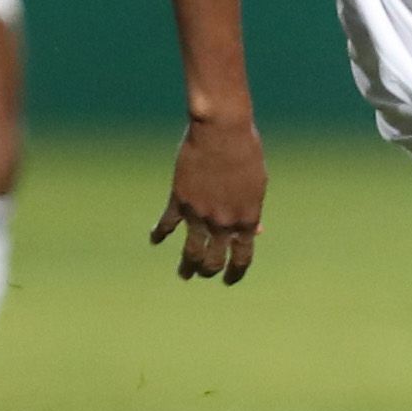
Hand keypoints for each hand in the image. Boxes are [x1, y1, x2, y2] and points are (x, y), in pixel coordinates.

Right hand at [152, 116, 265, 282]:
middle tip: (204, 275)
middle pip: (214, 260)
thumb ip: (251, 212)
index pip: (242, 257)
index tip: (230, 280)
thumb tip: (254, 233)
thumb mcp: (256, 185)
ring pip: (190, 252)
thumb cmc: (246, 152)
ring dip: (187, 266)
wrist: (222, 130)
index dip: (236, 273)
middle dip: (209, 272)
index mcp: (246, 219)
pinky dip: (159, 234)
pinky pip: (166, 224)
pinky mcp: (179, 200)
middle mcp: (223, 222)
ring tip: (185, 274)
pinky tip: (155, 240)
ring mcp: (199, 213)